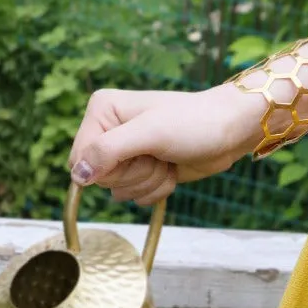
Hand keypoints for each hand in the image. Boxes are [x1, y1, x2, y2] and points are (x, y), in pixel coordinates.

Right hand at [68, 82, 266, 205]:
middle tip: (157, 155)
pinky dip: (157, 189)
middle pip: (100, 178)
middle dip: (135, 175)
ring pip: (119, 191)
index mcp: (102, 111)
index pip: (81, 158)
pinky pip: (136, 196)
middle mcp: (109, 130)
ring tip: (167, 160)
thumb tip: (78, 175)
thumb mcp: (150, 133)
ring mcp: (127, 152)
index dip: (108, 168)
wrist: (230, 131)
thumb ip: (109, 151)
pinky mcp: (143, 170)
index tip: (137, 154)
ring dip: (148, 183)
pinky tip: (171, 170)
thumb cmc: (194, 123)